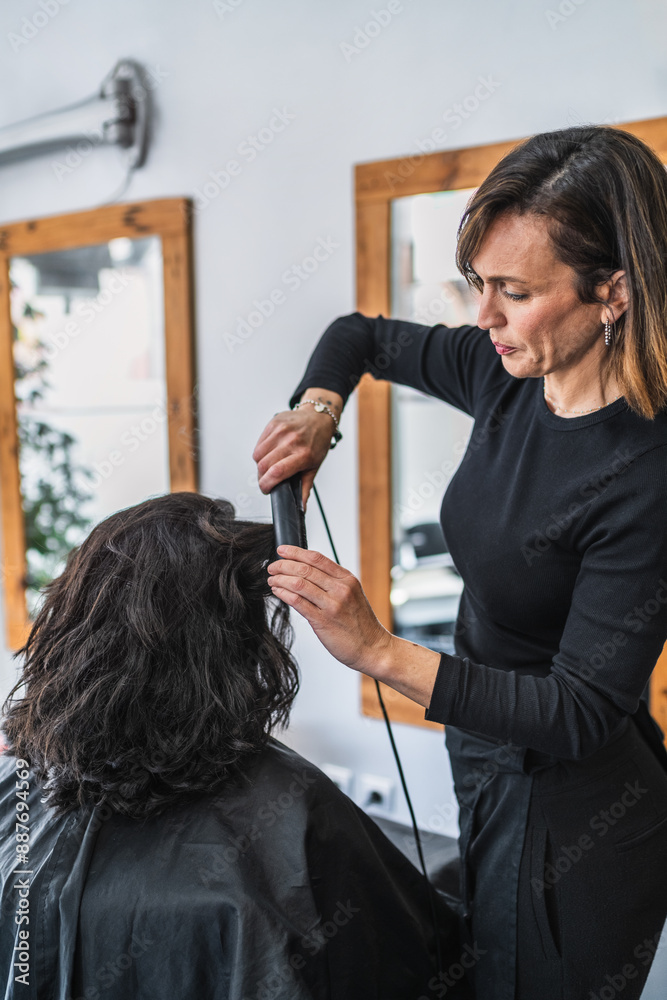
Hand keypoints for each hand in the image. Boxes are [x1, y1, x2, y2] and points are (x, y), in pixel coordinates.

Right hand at [253, 409, 332, 509]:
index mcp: (303, 454)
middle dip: (262, 477)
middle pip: (264, 465)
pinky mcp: (274, 423)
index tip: (266, 489)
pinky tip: (270, 452)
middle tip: (267, 480)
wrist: (318, 418)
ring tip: (270, 465)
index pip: (277, 472)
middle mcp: (292, 441)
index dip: (267, 484)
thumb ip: (305, 488)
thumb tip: (300, 508)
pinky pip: (259, 443)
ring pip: (258, 455)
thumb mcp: (314, 467)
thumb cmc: (317, 442)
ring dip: (260, 464)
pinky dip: (261, 451)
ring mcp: (282, 430)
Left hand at [267, 545, 392, 674]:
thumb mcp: (353, 595)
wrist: (373, 648)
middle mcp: (340, 589)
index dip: (295, 552)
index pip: (317, 558)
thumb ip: (333, 583)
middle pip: (305, 569)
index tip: (282, 550)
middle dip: (283, 565)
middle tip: (272, 567)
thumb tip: (306, 573)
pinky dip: (284, 594)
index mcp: (347, 579)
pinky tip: (277, 591)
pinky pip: (298, 602)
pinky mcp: (323, 621)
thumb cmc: (361, 624)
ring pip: (299, 584)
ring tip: (272, 580)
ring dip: (280, 579)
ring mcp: (332, 605)